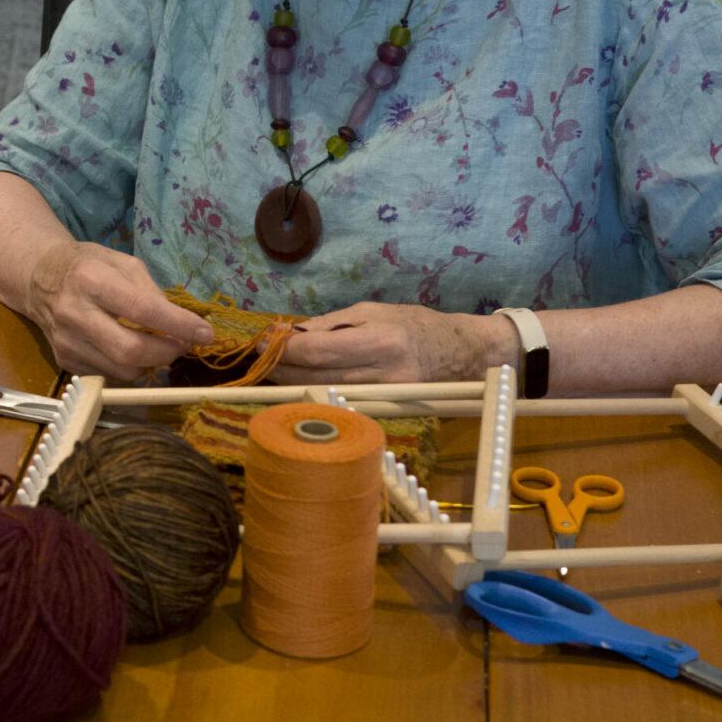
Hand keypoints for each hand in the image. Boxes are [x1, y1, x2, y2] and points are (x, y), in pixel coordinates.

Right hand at [23, 240, 214, 380]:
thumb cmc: (87, 265)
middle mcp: (74, 313)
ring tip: (156, 345)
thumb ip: (151, 292)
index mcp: (91, 280)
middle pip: (130, 350)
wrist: (38, 278)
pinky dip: (127, 367)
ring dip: (150, 363)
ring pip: (122, 370)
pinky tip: (127, 348)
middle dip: (166, 352)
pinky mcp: (64, 361)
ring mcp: (66, 341)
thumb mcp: (122, 262)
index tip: (204, 334)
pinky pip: (108, 375)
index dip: (178, 325)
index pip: (142, 310)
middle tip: (182, 345)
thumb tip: (180, 325)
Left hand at [274, 302, 512, 383]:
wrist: (462, 353)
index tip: (263, 342)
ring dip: (294, 383)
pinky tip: (301, 383)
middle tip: (260, 357)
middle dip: (282, 368)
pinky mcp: (387, 411)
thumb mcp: (371, 311)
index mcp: (381, 341)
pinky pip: (341, 401)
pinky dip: (317, 392)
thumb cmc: (414, 323)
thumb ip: (329, 326)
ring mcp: (387, 397)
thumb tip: (289, 335)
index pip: (319, 352)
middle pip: (317, 378)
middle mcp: (384, 374)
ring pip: (325, 394)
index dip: (285, 350)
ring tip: (273, 370)